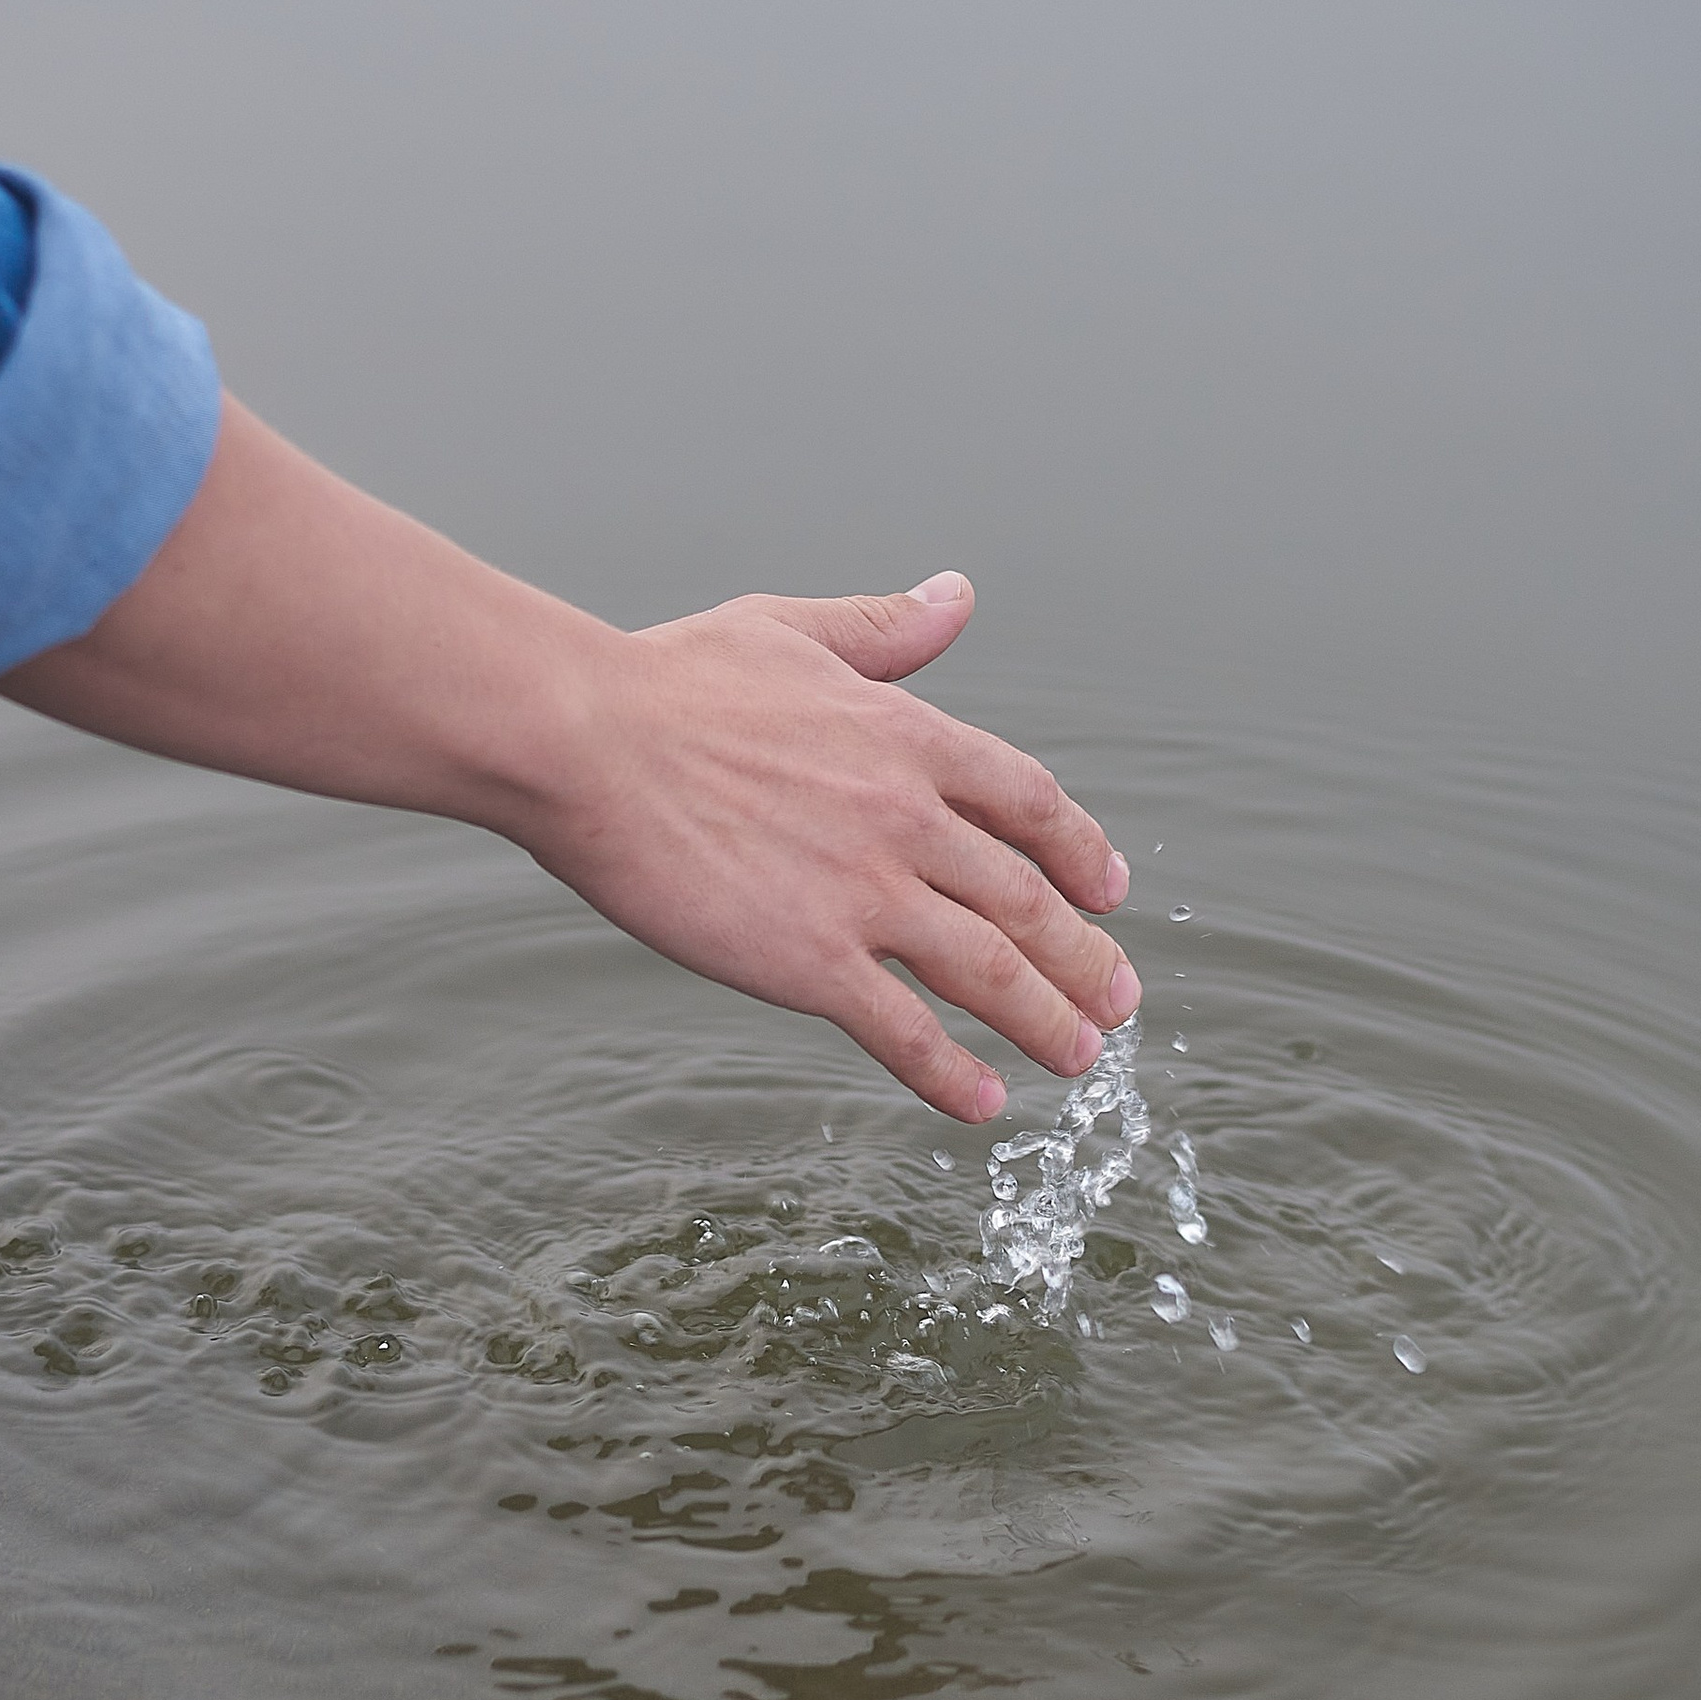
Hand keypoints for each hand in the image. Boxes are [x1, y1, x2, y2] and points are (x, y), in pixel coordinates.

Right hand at [531, 574, 1133, 1121]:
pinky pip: (903, 1030)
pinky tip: (981, 1104)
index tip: (1109, 891)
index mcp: (908, 737)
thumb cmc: (666, 683)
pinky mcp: (809, 961)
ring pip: (987, 970)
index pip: (1028, 803)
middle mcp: (905, 818)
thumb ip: (883, 629)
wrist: (584, 741)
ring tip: (1078, 1058)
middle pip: (1026, 899)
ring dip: (1044, 1019)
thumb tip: (957, 595)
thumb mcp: (789, 632)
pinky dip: (950, 1073)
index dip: (1080, 852)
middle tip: (1117, 999)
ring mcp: (862, 893)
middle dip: (1083, 956)